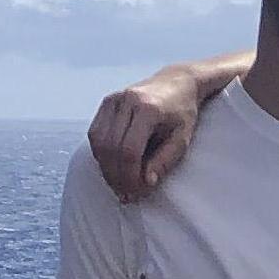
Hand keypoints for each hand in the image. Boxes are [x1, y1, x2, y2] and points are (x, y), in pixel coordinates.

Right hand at [88, 67, 203, 201]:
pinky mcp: (107, 102)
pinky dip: (101, 154)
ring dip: (106, 168)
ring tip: (119, 185)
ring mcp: (114, 100)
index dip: (130, 176)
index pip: (129, 150)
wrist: (176, 82)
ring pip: (99, 142)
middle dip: (117, 177)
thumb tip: (146, 183)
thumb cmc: (182, 114)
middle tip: (126, 195)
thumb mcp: (182, 140)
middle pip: (111, 148)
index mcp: (148, 109)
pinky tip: (112, 167)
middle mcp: (127, 101)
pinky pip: (95, 134)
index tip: (137, 193)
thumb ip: (164, 162)